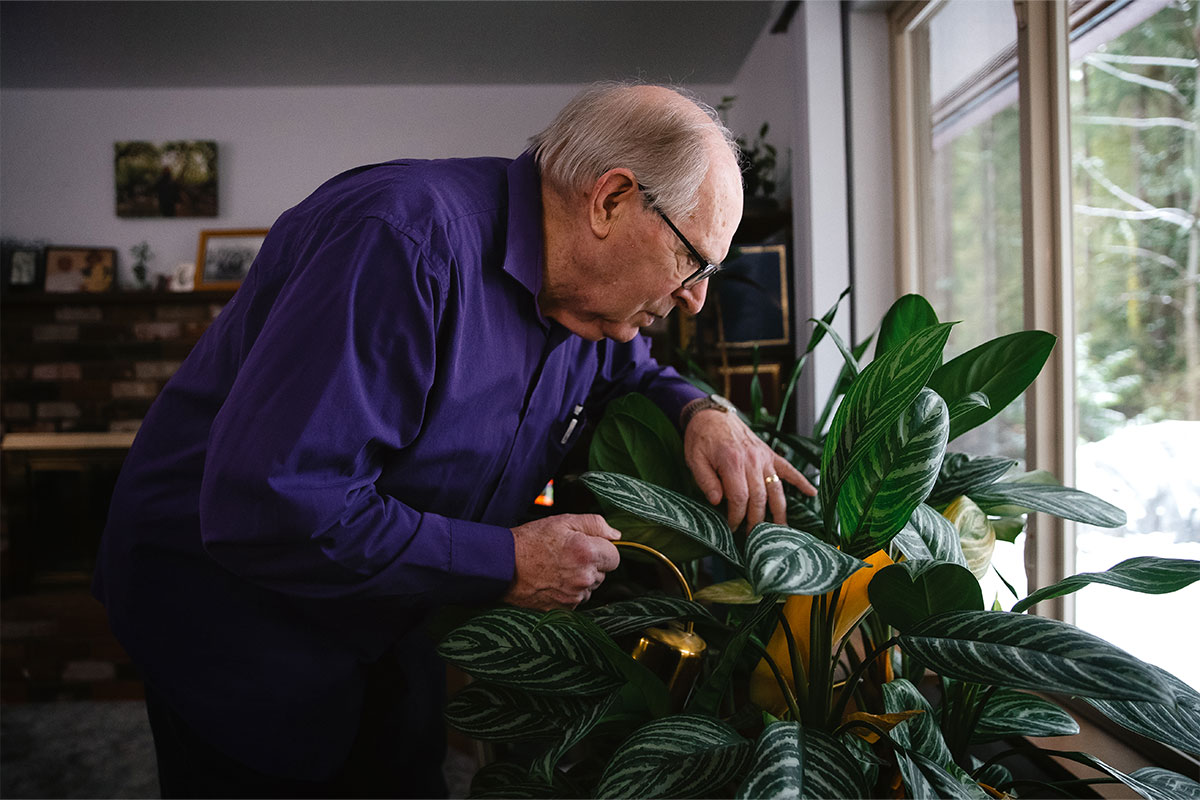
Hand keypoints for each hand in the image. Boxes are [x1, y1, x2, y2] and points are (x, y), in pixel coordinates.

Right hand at [503, 514, 620, 610]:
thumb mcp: (563, 521)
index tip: (588, 546)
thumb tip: (616, 535)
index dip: (603, 549)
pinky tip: (553, 580)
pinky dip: (570, 591)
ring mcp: (574, 596)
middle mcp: (584, 577)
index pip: (615, 556)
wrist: (503, 565)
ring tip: (558, 568)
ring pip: (591, 587)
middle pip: (604, 573)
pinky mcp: (564, 608)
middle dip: (592, 564)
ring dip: (582, 579)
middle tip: (568, 555)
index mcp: (587, 553)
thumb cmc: (531, 541)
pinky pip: (577, 599)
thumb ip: (595, 524)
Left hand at [684, 409, 815, 530]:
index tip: (732, 527)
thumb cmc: (701, 438)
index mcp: (732, 462)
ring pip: (776, 489)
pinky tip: (812, 493)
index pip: (740, 498)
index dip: (737, 516)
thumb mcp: (694, 459)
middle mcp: (752, 460)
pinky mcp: (769, 454)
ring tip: (781, 530)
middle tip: (752, 535)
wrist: (712, 414)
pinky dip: (801, 481)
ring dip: (779, 511)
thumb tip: (717, 502)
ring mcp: (763, 457)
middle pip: (760, 497)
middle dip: (756, 520)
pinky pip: (788, 469)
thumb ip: (706, 481)